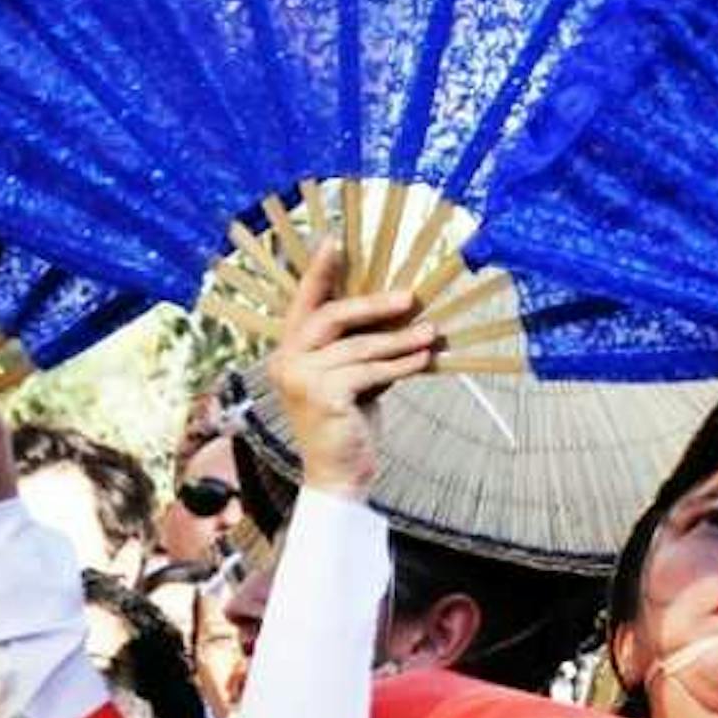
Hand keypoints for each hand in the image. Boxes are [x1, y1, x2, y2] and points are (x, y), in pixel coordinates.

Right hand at [270, 243, 438, 502]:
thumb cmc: (346, 426)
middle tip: (410, 296)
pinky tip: (424, 359)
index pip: (303, 304)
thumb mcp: (351, 380)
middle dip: (373, 305)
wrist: (338, 476)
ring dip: (400, 339)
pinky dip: (401, 365)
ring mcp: (301, 380)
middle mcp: (286, 362)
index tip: (335, 242)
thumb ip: (360, 349)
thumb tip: (399, 315)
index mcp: (288, 352)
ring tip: (430, 332)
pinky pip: (371, 371)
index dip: (319, 273)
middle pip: (331, 317)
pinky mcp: (324, 397)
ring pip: (359, 347)